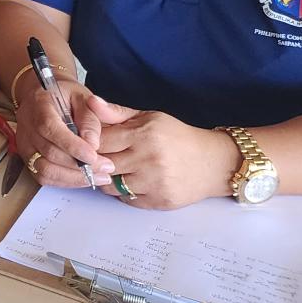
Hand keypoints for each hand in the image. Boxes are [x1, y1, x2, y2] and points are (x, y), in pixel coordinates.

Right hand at [17, 76, 113, 189]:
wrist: (44, 95)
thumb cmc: (65, 95)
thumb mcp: (83, 97)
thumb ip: (89, 118)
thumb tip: (93, 143)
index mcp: (39, 104)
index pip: (49, 128)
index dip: (71, 145)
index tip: (94, 156)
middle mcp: (27, 125)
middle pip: (48, 152)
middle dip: (79, 165)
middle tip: (106, 168)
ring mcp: (24, 143)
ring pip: (44, 169)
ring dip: (72, 177)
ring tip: (97, 177)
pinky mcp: (27, 156)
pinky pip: (42, 176)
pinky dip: (63, 181)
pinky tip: (82, 179)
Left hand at [89, 96, 239, 209]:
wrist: (213, 162)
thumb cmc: (177, 137)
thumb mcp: (149, 118)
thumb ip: (116, 113)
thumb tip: (90, 102)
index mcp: (143, 135)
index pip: (99, 141)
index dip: (89, 142)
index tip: (88, 142)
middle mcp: (148, 160)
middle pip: (102, 164)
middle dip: (95, 161)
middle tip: (97, 157)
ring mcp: (154, 183)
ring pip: (111, 185)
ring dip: (108, 179)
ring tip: (116, 169)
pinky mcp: (160, 201)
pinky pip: (127, 200)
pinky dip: (124, 192)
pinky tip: (132, 180)